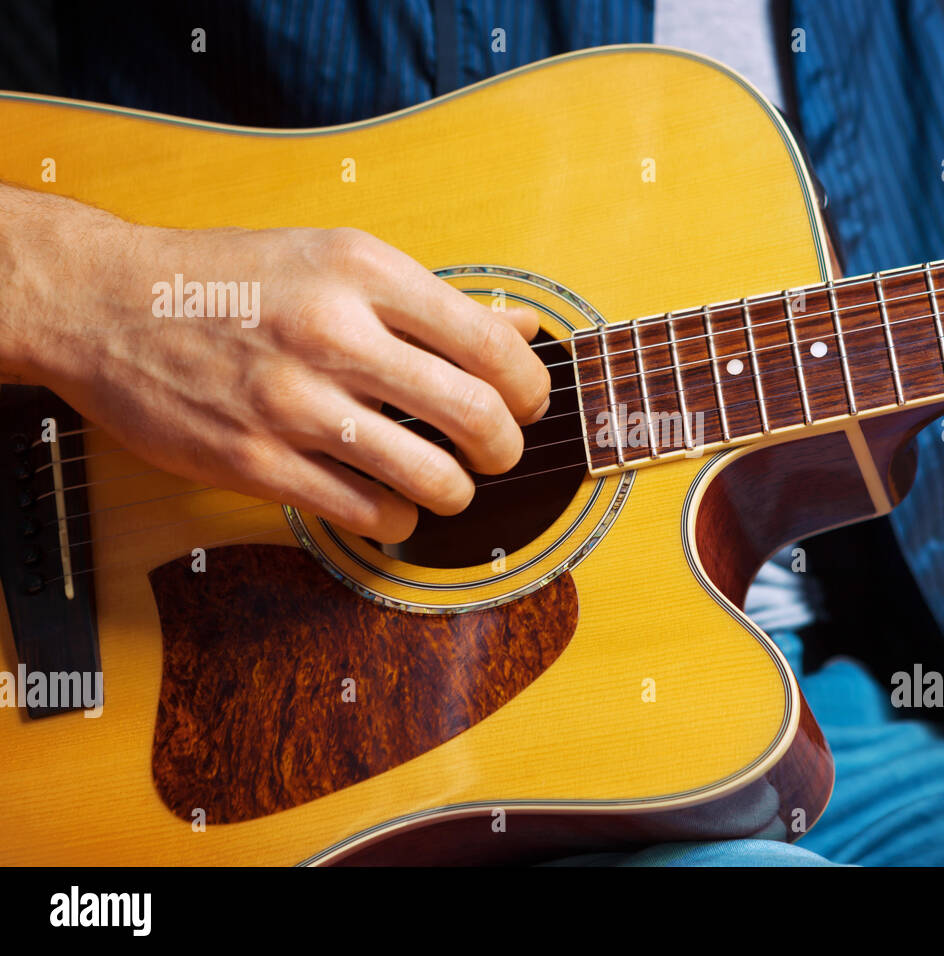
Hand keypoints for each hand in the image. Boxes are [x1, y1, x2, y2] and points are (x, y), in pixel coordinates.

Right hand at [1, 188, 550, 542]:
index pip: (491, 344)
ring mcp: (293, 402)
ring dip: (456, 493)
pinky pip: (365, 512)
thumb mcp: (336, 260)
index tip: (527, 403)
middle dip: (504, 448)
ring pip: (430, 477)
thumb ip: (435, 300)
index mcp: (363, 272)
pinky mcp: (255, 462)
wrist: (108, 303)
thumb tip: (525, 326)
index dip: (530, 387)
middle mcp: (333, 333)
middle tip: (496, 453)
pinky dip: (395, 519)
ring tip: (446, 484)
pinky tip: (389, 503)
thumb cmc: (231, 278)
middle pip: (475, 414)